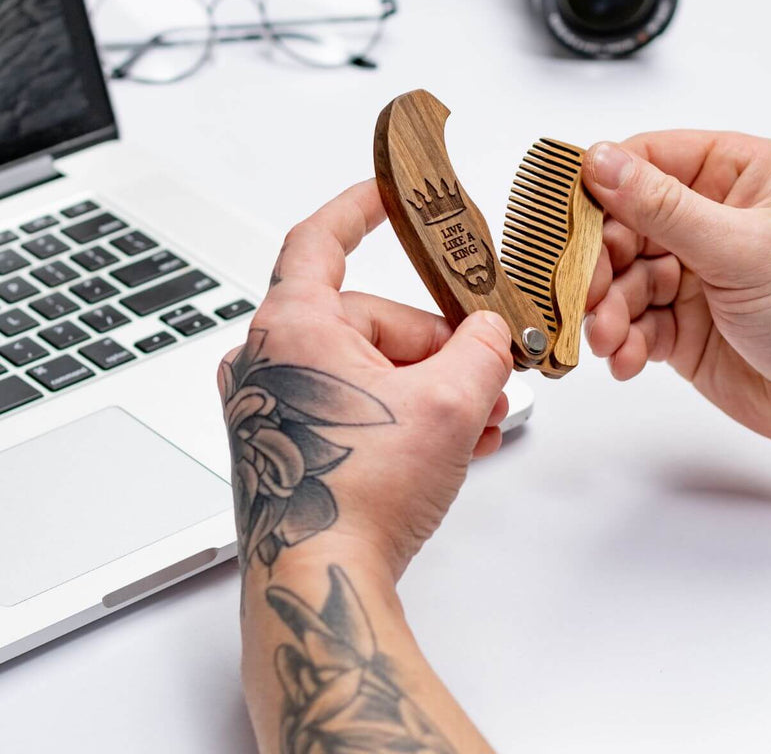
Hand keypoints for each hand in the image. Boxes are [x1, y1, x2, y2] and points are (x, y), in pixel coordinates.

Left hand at [217, 180, 512, 584]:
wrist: (321, 585)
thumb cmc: (357, 496)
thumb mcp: (448, 403)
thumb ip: (483, 347)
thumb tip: (491, 330)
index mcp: (293, 327)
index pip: (320, 238)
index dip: (361, 208)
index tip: (391, 194)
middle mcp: (271, 359)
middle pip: (372, 320)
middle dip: (439, 348)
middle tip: (486, 375)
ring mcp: (274, 403)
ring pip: (372, 369)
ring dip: (432, 389)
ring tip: (480, 421)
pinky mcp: (288, 441)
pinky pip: (358, 406)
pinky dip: (405, 416)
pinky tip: (455, 444)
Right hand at [582, 132, 770, 464]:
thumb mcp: (738, 248)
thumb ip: (661, 207)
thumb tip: (599, 161)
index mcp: (732, 173)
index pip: (644, 161)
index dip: (601, 190)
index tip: (569, 223)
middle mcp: (707, 216)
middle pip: (620, 224)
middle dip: (600, 265)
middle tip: (587, 295)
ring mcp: (691, 271)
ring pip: (619, 278)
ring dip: (607, 310)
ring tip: (611, 339)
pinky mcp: (680, 322)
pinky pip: (631, 321)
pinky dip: (622, 341)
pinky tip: (629, 359)